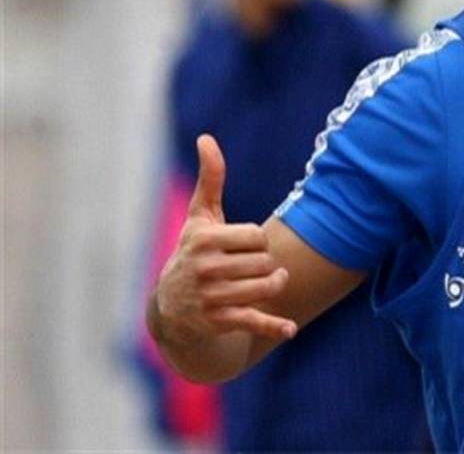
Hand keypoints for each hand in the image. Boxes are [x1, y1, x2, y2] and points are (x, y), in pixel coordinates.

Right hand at [154, 135, 297, 340]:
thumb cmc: (193, 252)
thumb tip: (207, 138)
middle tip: (254, 267)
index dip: (257, 241)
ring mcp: (212, 298)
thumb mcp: (201, 217)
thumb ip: (210, 179)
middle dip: (266, 264)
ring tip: (271, 282)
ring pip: (265, 288)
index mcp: (204, 241)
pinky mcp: (218, 322)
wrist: (171, 306)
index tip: (244, 245)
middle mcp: (206, 270)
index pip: (256, 238)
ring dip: (275, 286)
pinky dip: (273, 326)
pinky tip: (290, 328)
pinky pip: (253, 321)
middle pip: (265, 263)